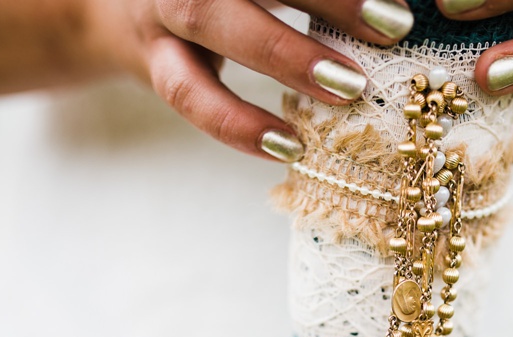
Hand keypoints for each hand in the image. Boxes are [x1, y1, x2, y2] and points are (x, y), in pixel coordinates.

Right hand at [90, 0, 414, 159]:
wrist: (113, 5)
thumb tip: (397, 14)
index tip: (399, 4)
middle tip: (393, 25)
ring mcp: (160, 8)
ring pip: (208, 19)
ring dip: (284, 54)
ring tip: (349, 90)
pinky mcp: (151, 60)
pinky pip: (189, 92)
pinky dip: (237, 122)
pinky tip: (289, 145)